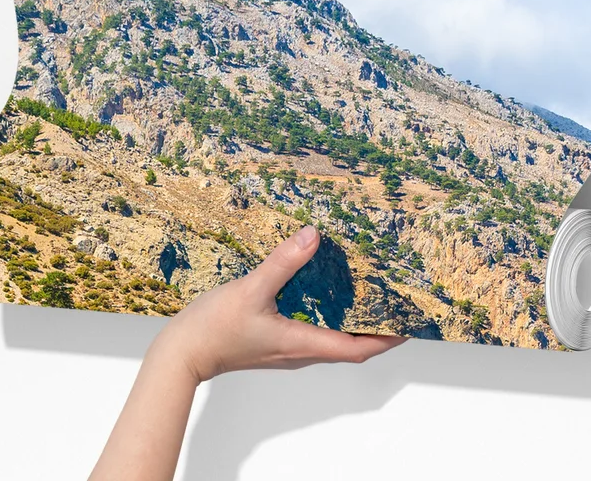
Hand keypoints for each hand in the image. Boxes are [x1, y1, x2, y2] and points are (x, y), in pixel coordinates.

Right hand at [151, 225, 405, 383]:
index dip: (386, 337)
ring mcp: (285, 349)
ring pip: (330, 337)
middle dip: (375, 327)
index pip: (357, 348)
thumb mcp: (251, 289)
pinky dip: (325, 315)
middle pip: (349, 344)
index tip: (408, 323)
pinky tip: (319, 291)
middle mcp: (299, 351)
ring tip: (364, 293)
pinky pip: (310, 330)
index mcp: (301, 344)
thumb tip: (313, 236)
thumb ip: (283, 262)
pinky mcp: (272, 342)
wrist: (182, 354)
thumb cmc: (214, 329)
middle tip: (392, 302)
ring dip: (351, 320)